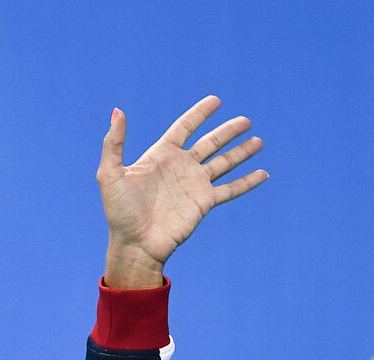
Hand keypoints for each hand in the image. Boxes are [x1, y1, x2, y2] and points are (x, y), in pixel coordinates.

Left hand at [98, 96, 267, 286]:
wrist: (135, 244)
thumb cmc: (119, 212)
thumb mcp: (110, 175)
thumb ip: (114, 142)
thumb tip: (118, 111)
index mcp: (161, 156)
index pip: (184, 128)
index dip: (199, 114)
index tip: (216, 100)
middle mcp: (181, 167)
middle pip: (210, 142)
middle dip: (228, 131)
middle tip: (246, 120)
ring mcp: (194, 185)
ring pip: (224, 162)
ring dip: (242, 152)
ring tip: (258, 140)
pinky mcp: (204, 203)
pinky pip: (230, 189)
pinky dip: (247, 182)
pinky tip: (263, 173)